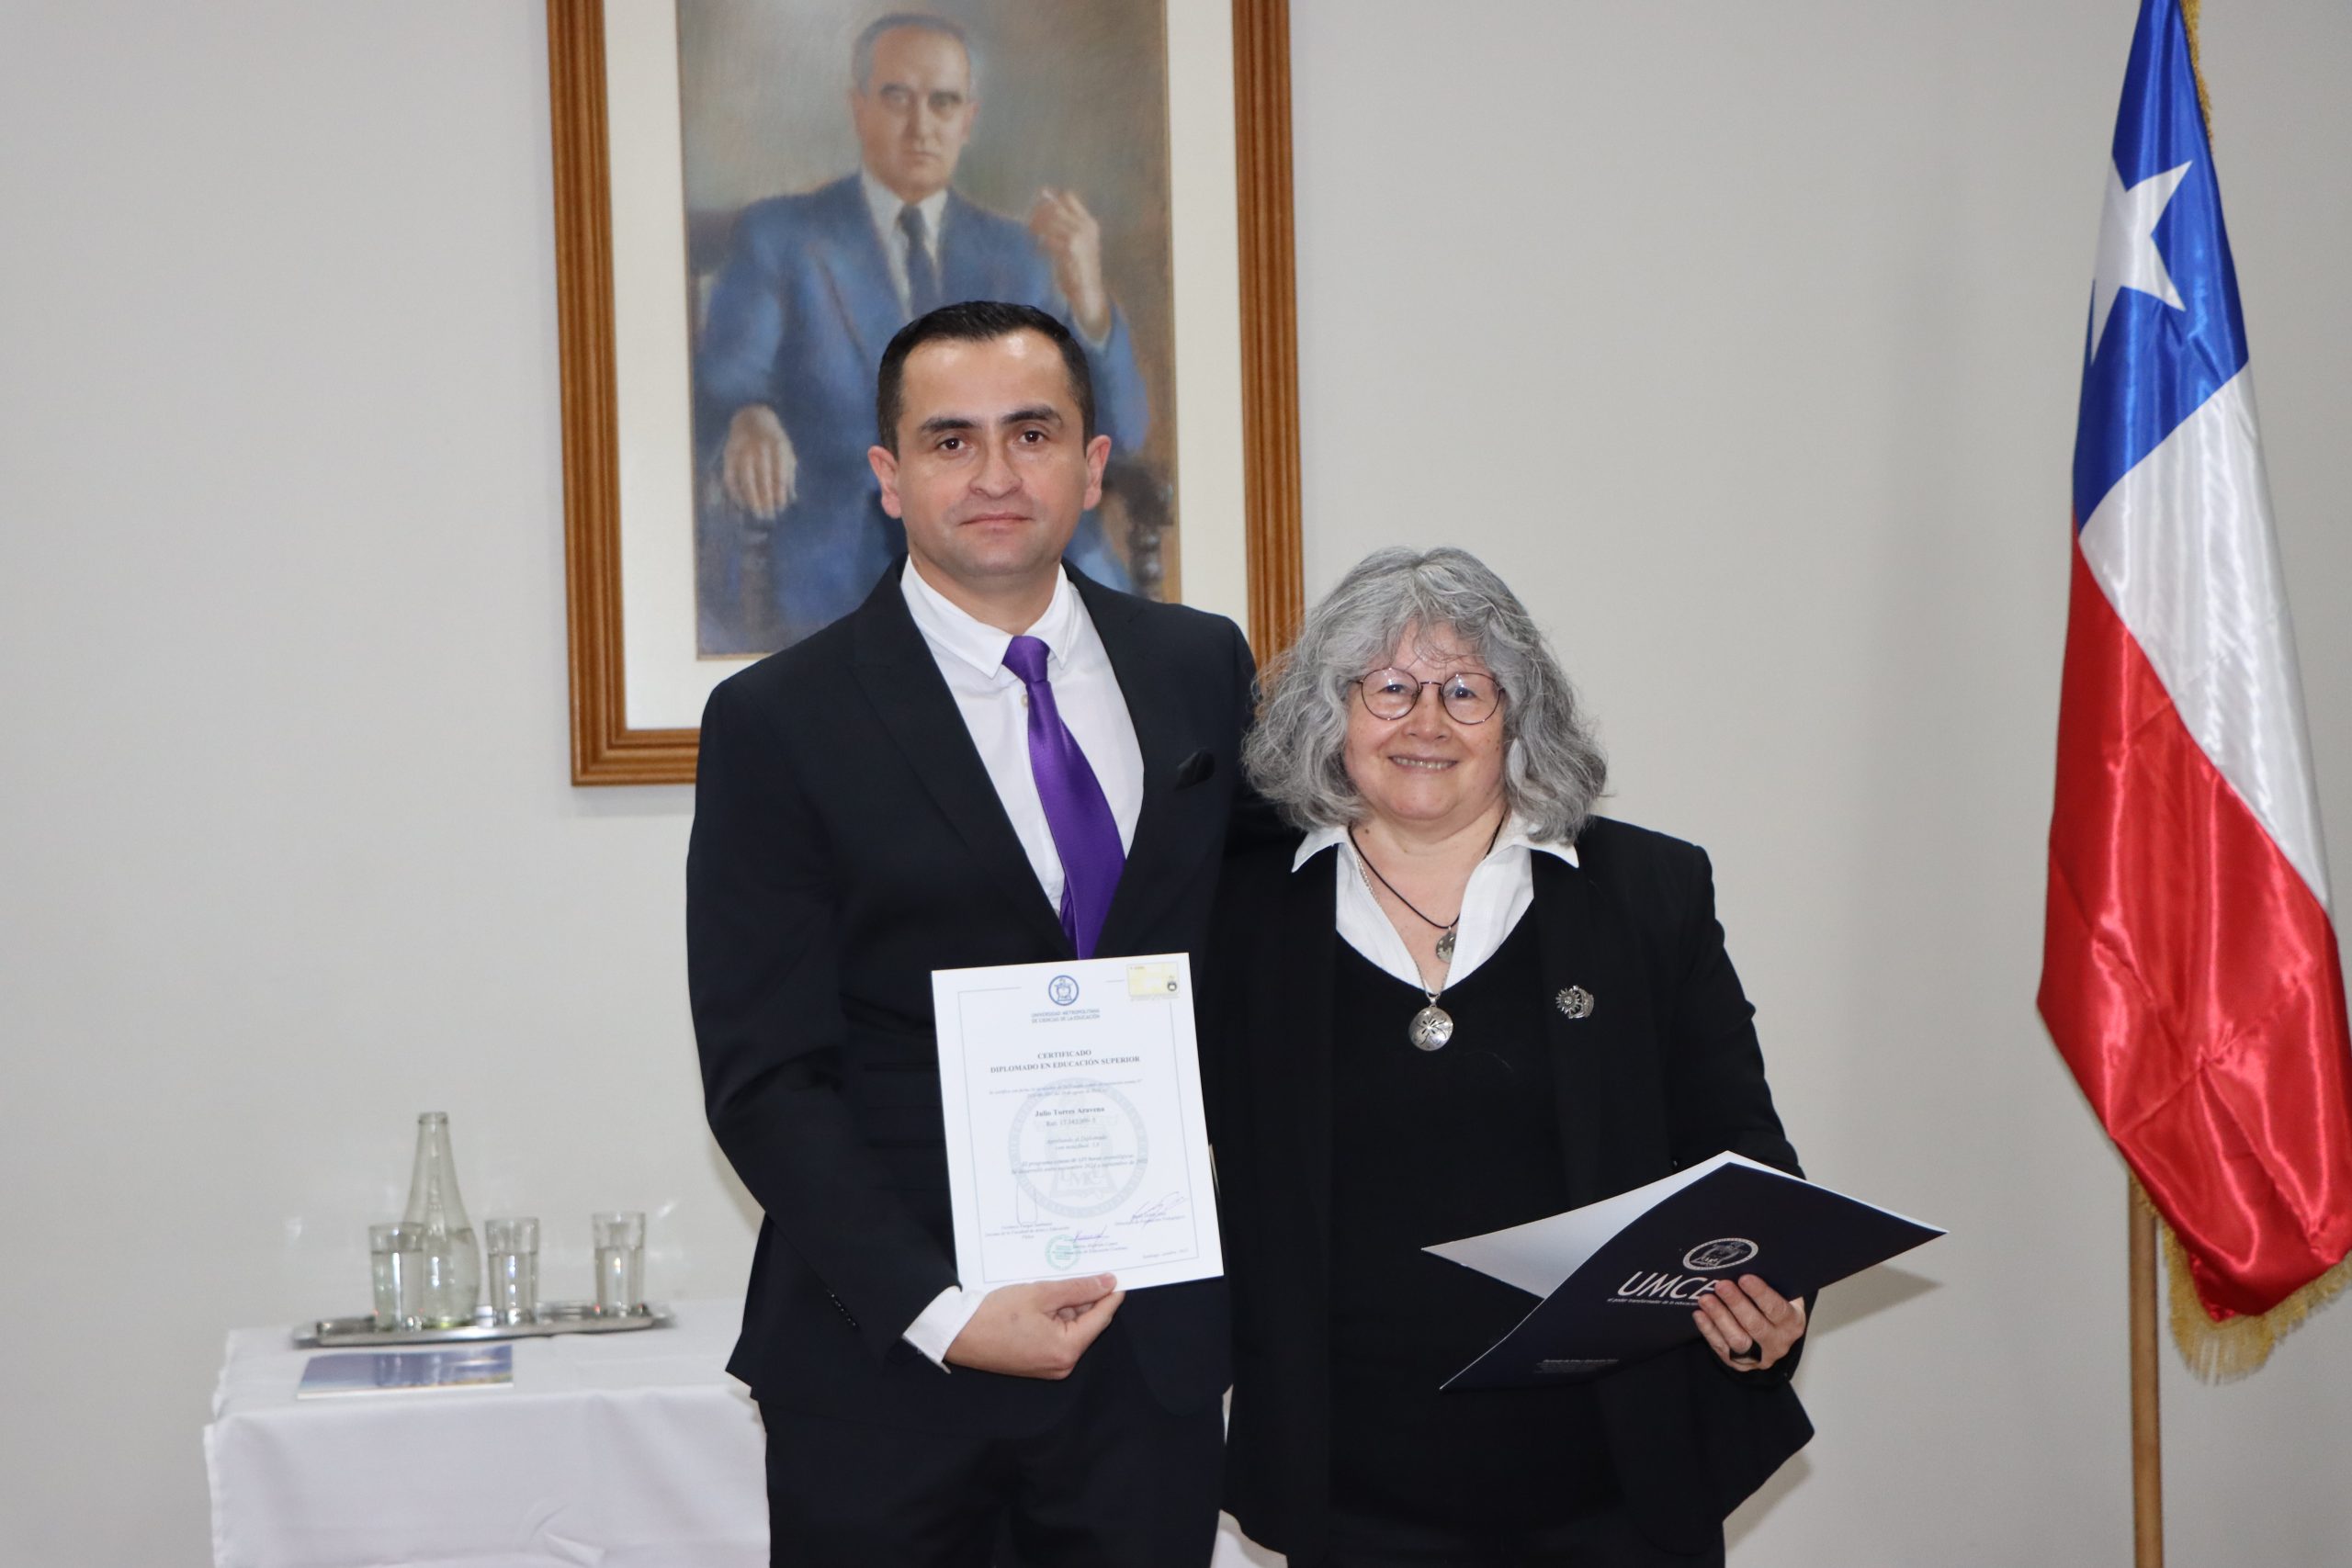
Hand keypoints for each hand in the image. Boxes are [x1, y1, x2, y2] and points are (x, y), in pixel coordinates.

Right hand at [721, 404, 796, 518]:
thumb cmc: (774, 439)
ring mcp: (743, 450)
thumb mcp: (786, 451)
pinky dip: (735, 491)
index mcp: (778, 447)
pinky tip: (742, 503)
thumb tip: (792, 499)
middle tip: (769, 514)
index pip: (780, 475)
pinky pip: (731, 476)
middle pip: (763, 479)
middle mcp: (759, 448)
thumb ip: (789, 473)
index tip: (780, 507)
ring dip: (752, 499)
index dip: (780, 493)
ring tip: (757, 512)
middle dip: (767, 499)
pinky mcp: (729, 454)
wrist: (752, 417)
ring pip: (746, 479)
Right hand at [943, 1275, 1123, 1378]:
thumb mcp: (1042, 1294)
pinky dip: (1055, 1315)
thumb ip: (1079, 1288)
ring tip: (1059, 1278)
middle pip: (1086, 1323)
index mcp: (1067, 1350)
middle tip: (1088, 1268)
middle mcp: (1062, 1363)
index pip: (1101, 1317)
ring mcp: (1049, 1365)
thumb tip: (1108, 1282)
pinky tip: (1047, 1295)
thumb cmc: (996, 1315)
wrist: (958, 1334)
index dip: (1111, 1294)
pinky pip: (1056, 1334)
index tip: (1119, 1274)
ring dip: (1068, 1304)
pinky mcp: (1036, 1361)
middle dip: (1086, 1297)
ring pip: (1070, 1326)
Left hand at [1027, 188, 1109, 341]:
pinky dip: (1040, 244)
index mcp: (1089, 223)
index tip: (1037, 209)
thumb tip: (1044, 198)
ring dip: (1036, 227)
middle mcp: (1085, 227)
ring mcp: (1078, 238)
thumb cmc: (1079, 270)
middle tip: (1029, 225)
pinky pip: (1047, 239)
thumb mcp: (1075, 243)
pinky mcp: (1069, 251)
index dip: (1049, 200)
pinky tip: (1039, 252)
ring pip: (1049, 221)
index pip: (1067, 197)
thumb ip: (1063, 224)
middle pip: (1055, 207)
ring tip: (1032, 236)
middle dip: (1038, 214)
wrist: (1089, 294)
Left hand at [1692, 1276, 1806, 1372]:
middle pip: (1755, 1325)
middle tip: (1721, 1285)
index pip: (1777, 1309)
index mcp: (1792, 1322)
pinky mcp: (1740, 1363)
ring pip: (1738, 1340)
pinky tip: (1699, 1314)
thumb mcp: (1783, 1295)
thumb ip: (1772, 1282)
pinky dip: (1709, 1330)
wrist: (1774, 1337)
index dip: (1761, 1294)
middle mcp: (1778, 1342)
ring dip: (1719, 1317)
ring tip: (1705, 1299)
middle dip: (1736, 1303)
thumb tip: (1748, 1260)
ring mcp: (1759, 1356)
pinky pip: (1722, 1348)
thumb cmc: (1775, 1308)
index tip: (1744, 1278)